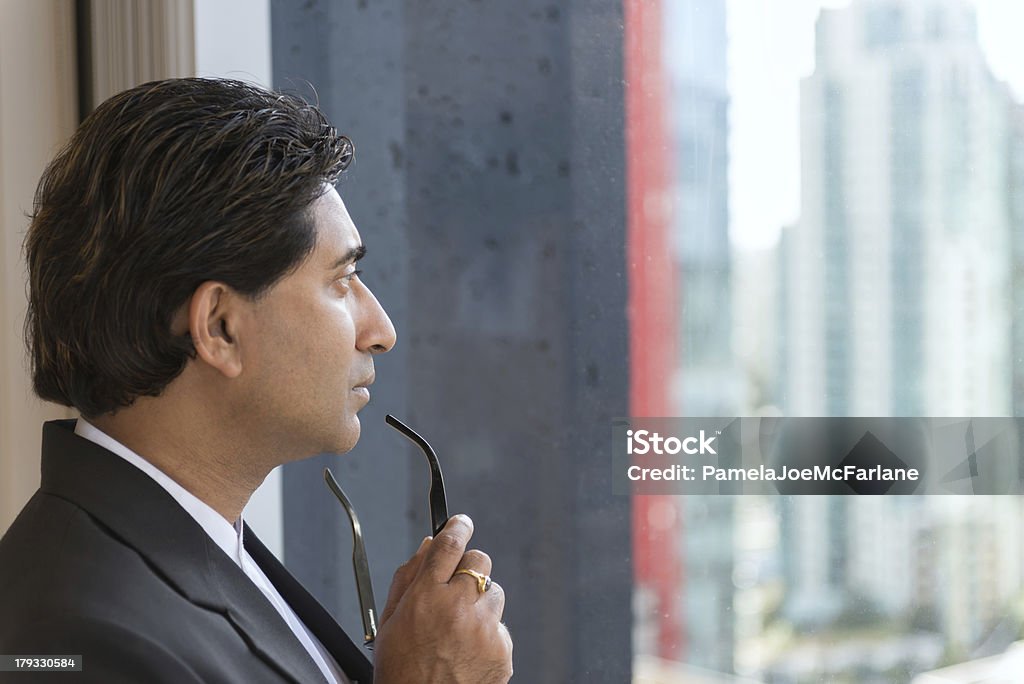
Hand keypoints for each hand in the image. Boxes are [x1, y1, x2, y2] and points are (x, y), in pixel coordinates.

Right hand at [372, 514, 512, 682]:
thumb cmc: (401, 671)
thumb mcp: (389, 622)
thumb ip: (408, 577)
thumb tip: (428, 545)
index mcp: (426, 596)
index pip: (449, 543)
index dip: (457, 526)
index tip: (461, 522)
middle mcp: (458, 607)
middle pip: (479, 561)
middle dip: (469, 567)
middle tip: (456, 586)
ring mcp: (484, 628)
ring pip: (494, 592)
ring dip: (479, 603)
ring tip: (458, 630)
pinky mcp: (502, 649)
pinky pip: (500, 625)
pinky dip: (487, 633)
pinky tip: (467, 650)